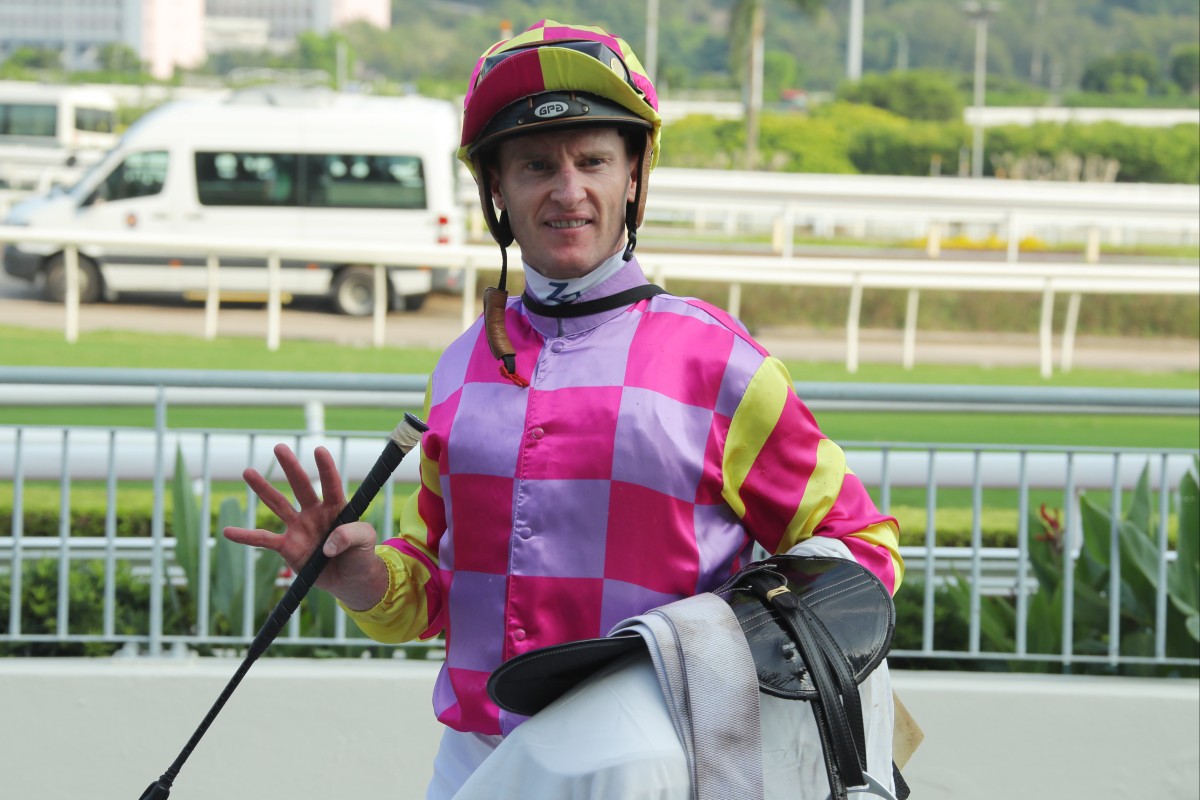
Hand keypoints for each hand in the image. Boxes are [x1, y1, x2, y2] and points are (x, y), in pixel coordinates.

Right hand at [223, 443, 388, 610]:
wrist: (349, 579)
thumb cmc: (361, 554)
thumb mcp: (366, 541)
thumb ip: (352, 535)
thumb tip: (329, 543)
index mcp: (336, 507)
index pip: (331, 484)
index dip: (326, 469)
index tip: (319, 450)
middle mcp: (314, 512)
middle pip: (301, 486)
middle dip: (291, 467)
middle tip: (279, 447)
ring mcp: (299, 528)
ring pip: (278, 504)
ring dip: (263, 489)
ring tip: (247, 471)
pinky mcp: (287, 546)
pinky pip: (264, 539)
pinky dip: (246, 537)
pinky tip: (228, 531)